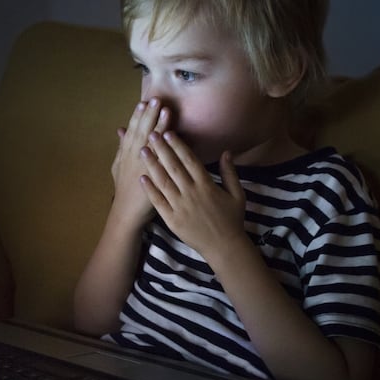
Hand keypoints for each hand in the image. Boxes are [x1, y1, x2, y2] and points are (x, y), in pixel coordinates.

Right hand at [111, 98, 169, 226]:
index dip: (137, 116)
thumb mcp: (118, 166)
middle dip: (149, 116)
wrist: (127, 213)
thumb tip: (120, 129)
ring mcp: (143, 167)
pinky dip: (165, 147)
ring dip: (159, 126)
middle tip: (156, 100)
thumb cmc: (125, 190)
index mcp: (126, 154)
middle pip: (142, 133)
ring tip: (165, 110)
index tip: (143, 102)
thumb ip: (121, 147)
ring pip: (151, 143)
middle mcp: (134, 158)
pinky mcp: (153, 177)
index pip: (132, 131)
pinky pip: (160, 159)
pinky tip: (171, 137)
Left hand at [139, 131, 245, 258]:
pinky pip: (158, 202)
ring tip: (142, 150)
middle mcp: (192, 193)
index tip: (168, 132)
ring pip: (163, 182)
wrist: (224, 247)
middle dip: (161, 149)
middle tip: (151, 134)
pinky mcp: (172, 220)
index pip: (190, 160)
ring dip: (152, 165)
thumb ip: (230, 173)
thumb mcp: (237, 194)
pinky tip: (141, 178)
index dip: (178, 145)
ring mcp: (180, 207)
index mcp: (207, 185)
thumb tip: (227, 152)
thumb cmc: (232, 219)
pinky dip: (149, 190)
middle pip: (174, 167)